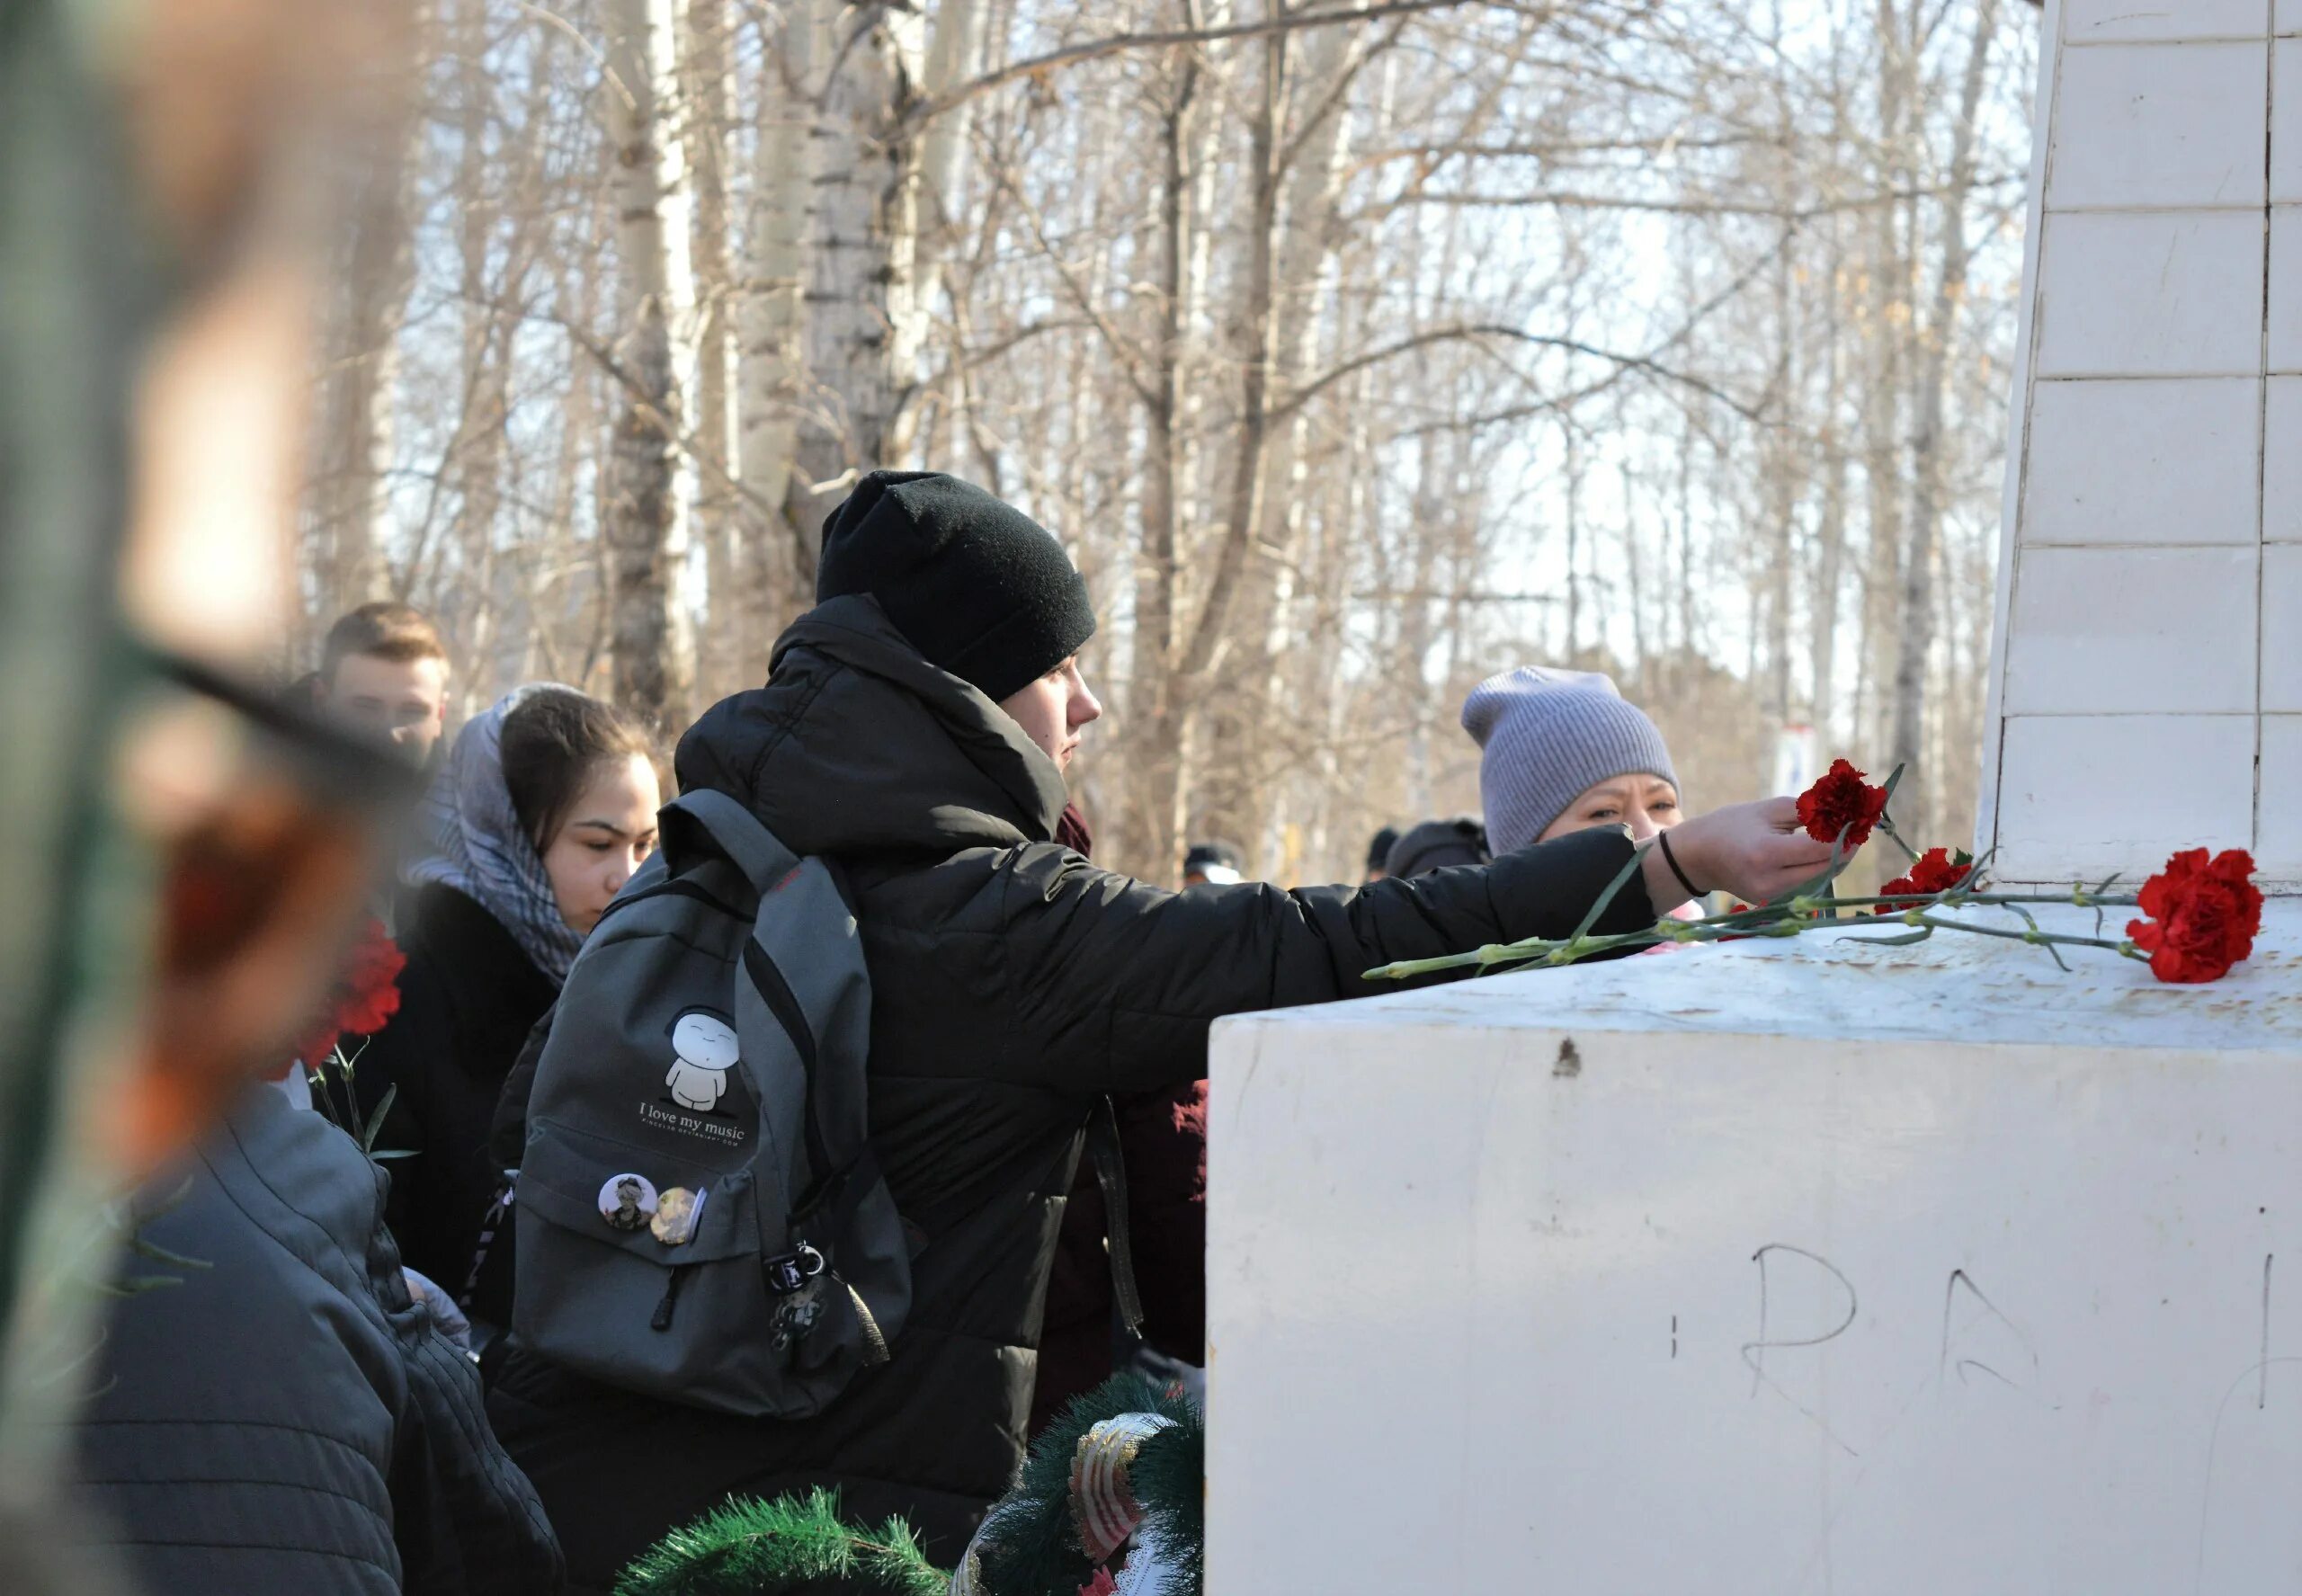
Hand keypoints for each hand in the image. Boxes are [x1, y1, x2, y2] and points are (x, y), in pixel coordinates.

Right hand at [1640, 798, 1840, 912]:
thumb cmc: (1732, 825)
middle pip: (1827, 867)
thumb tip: (1847, 814)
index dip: (1847, 834)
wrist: (1699, 857)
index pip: (1821, 848)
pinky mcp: (1775, 902)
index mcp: (1767, 854)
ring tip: (1842, 835)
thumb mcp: (1769, 809)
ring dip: (1836, 857)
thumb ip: (1810, 811)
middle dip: (1847, 847)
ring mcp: (1773, 896)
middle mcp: (1772, 882)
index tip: (1862, 818)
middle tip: (1857, 826)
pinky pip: (1809, 884)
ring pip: (1822, 878)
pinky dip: (1820, 866)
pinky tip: (1822, 849)